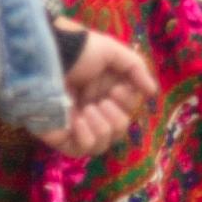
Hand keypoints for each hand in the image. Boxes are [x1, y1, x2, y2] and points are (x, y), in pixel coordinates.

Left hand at [36, 21, 158, 157]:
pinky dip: (85, 137)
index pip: (128, 112)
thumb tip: (152, 92)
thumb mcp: (115, 52)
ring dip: (101, 127)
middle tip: (102, 100)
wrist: (49, 55)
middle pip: (119, 131)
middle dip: (116, 117)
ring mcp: (76, 126)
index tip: (116, 89)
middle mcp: (93, 112)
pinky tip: (78, 120)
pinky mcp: (59, 136)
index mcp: (107, 94)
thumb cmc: (80, 51)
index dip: (128, 104)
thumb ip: (137, 70)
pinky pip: (81, 151)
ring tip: (87, 110)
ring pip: (102, 145)